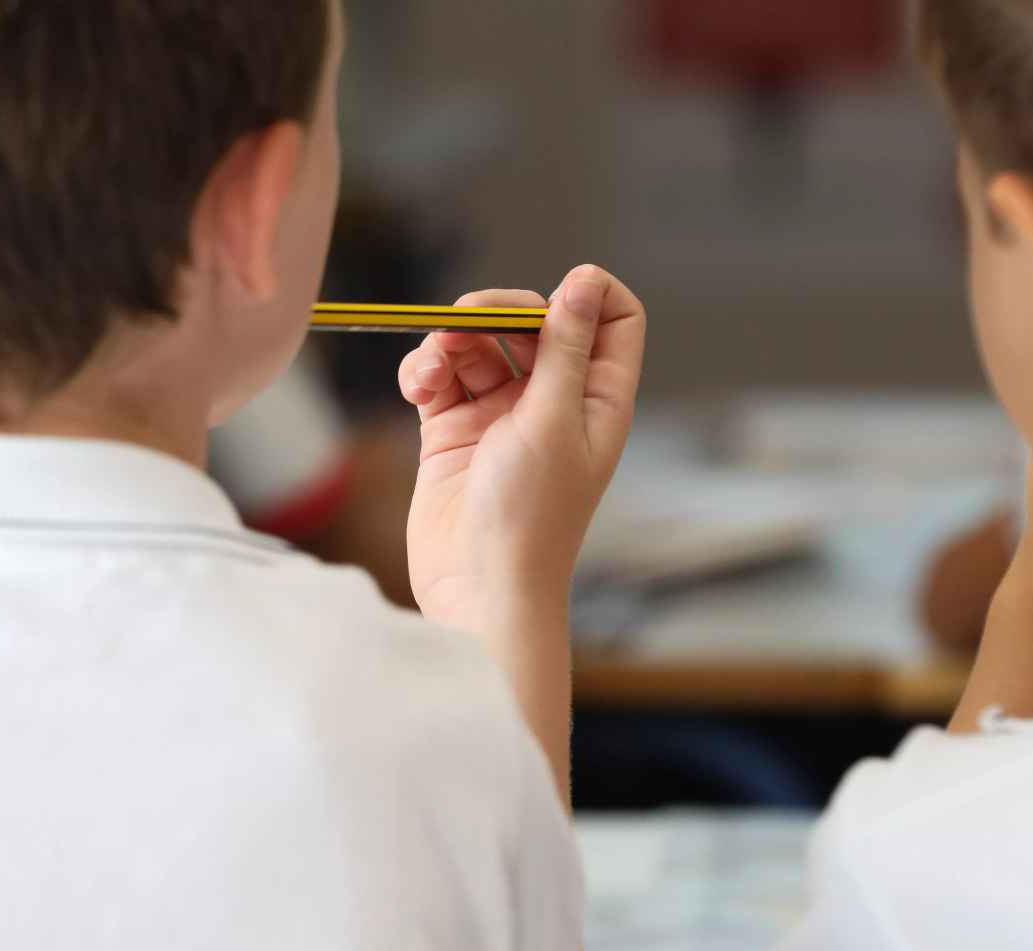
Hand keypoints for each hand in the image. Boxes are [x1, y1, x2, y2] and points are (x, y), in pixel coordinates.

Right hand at [398, 265, 645, 632]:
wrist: (476, 589)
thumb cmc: (529, 515)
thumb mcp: (553, 419)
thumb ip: (566, 347)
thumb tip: (587, 279)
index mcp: (598, 397)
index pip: (614, 319)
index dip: (589, 294)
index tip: (554, 295)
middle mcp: (554, 401)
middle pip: (533, 321)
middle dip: (496, 311)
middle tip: (462, 321)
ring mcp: (501, 416)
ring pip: (477, 345)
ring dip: (449, 341)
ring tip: (431, 370)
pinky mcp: (453, 433)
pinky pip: (440, 377)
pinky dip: (425, 370)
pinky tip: (418, 387)